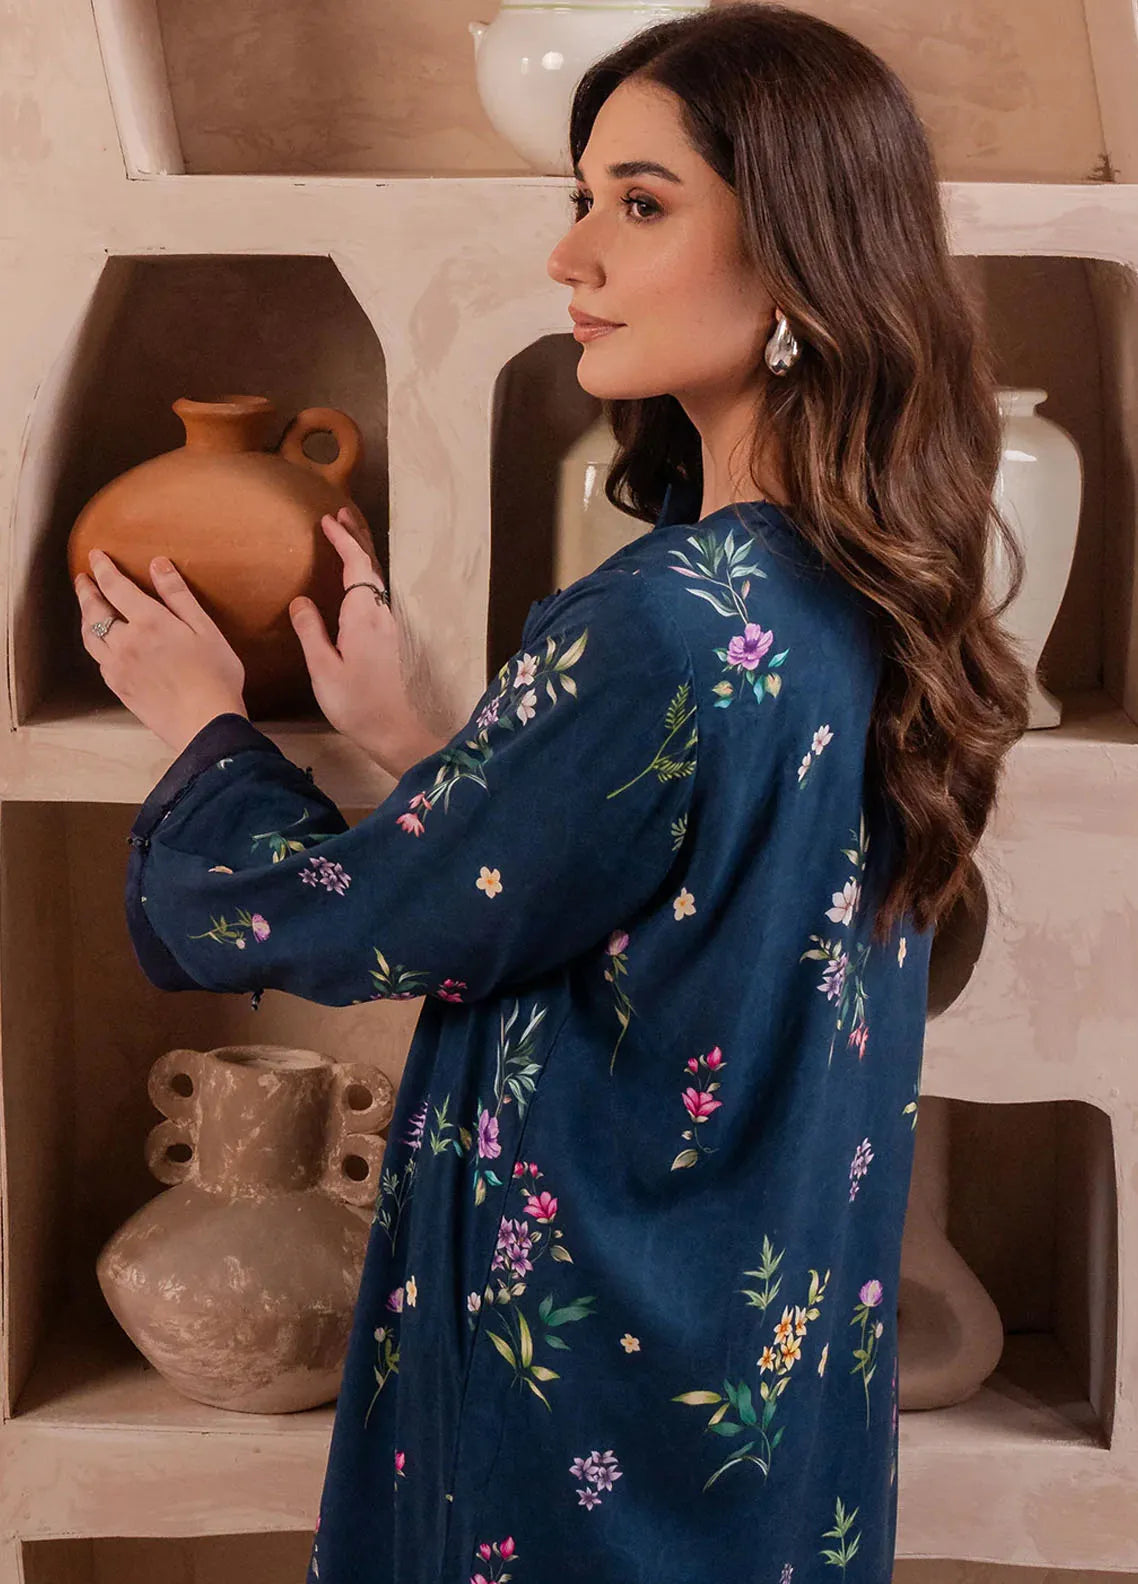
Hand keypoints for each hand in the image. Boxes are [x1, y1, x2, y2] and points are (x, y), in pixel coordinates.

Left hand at [75, 551, 247, 753]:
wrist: (205, 724)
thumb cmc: (215, 677)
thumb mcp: (205, 629)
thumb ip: (179, 596)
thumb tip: (158, 565)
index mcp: (149, 622)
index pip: (115, 587)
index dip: (103, 568)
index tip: (96, 556)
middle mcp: (125, 642)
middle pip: (94, 611)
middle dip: (86, 591)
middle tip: (83, 579)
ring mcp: (118, 667)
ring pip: (90, 637)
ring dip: (86, 618)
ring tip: (88, 609)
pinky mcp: (119, 688)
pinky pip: (99, 660)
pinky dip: (95, 644)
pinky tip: (103, 644)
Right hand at [289, 505, 446, 777]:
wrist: (398, 733)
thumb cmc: (358, 704)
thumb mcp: (324, 669)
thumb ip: (311, 631)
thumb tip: (300, 600)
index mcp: (364, 615)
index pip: (356, 565)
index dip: (343, 540)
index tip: (328, 520)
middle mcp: (382, 614)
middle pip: (372, 566)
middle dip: (357, 537)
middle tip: (342, 514)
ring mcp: (391, 627)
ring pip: (377, 580)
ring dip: (363, 556)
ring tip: (348, 537)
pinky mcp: (393, 640)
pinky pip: (378, 595)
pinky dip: (367, 577)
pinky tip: (358, 583)